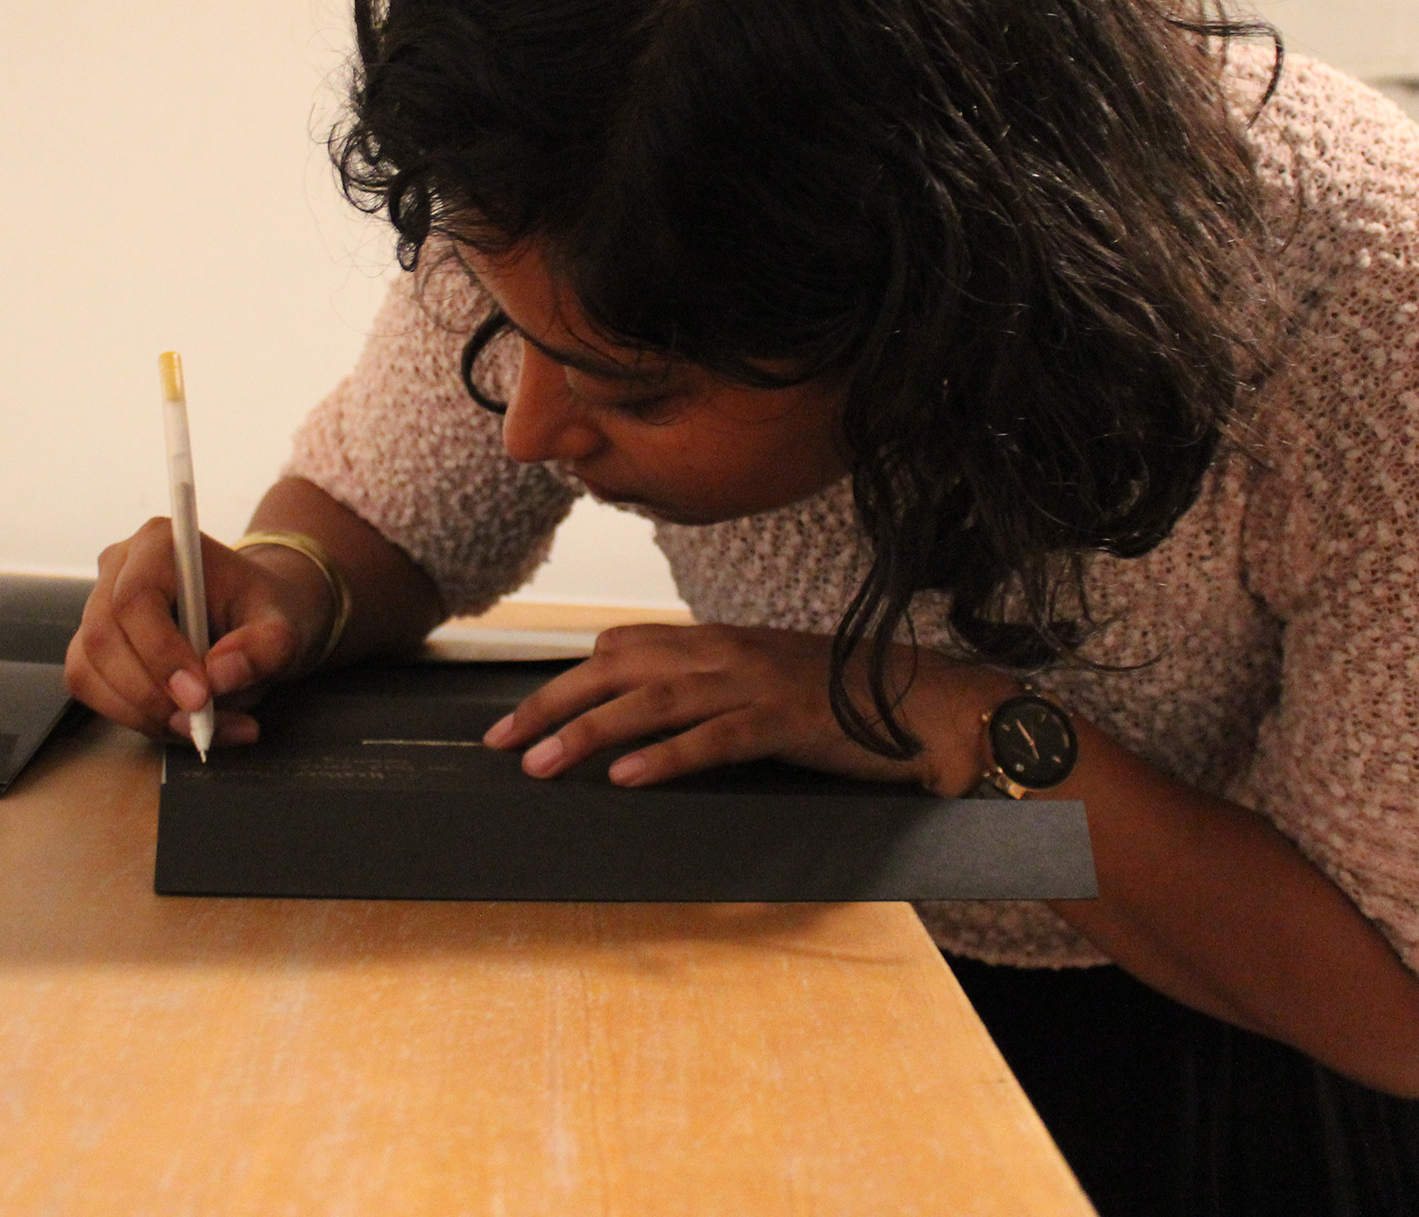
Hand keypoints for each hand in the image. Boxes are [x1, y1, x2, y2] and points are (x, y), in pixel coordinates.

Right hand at [65, 518, 331, 744]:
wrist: (256, 620)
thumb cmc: (265, 613)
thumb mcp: (284, 629)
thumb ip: (262, 649)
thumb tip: (218, 676)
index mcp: (160, 543)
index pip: (136, 598)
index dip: (160, 653)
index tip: (200, 697)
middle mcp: (118, 569)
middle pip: (103, 639)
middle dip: (150, 695)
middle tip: (202, 725)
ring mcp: (97, 609)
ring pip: (90, 673)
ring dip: (145, 715)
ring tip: (207, 730)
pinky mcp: (92, 649)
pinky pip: (94, 693)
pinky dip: (137, 720)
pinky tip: (185, 727)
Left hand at [481, 622, 1013, 790]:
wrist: (920, 700)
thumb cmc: (835, 696)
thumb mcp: (757, 677)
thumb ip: (702, 684)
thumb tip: (639, 710)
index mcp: (713, 640)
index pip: (619, 647)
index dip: (564, 680)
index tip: (517, 716)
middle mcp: (723, 652)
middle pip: (615, 670)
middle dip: (550, 704)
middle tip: (498, 741)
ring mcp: (751, 684)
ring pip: (650, 702)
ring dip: (588, 733)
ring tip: (540, 764)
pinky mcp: (783, 723)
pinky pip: (713, 740)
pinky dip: (664, 758)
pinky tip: (626, 778)